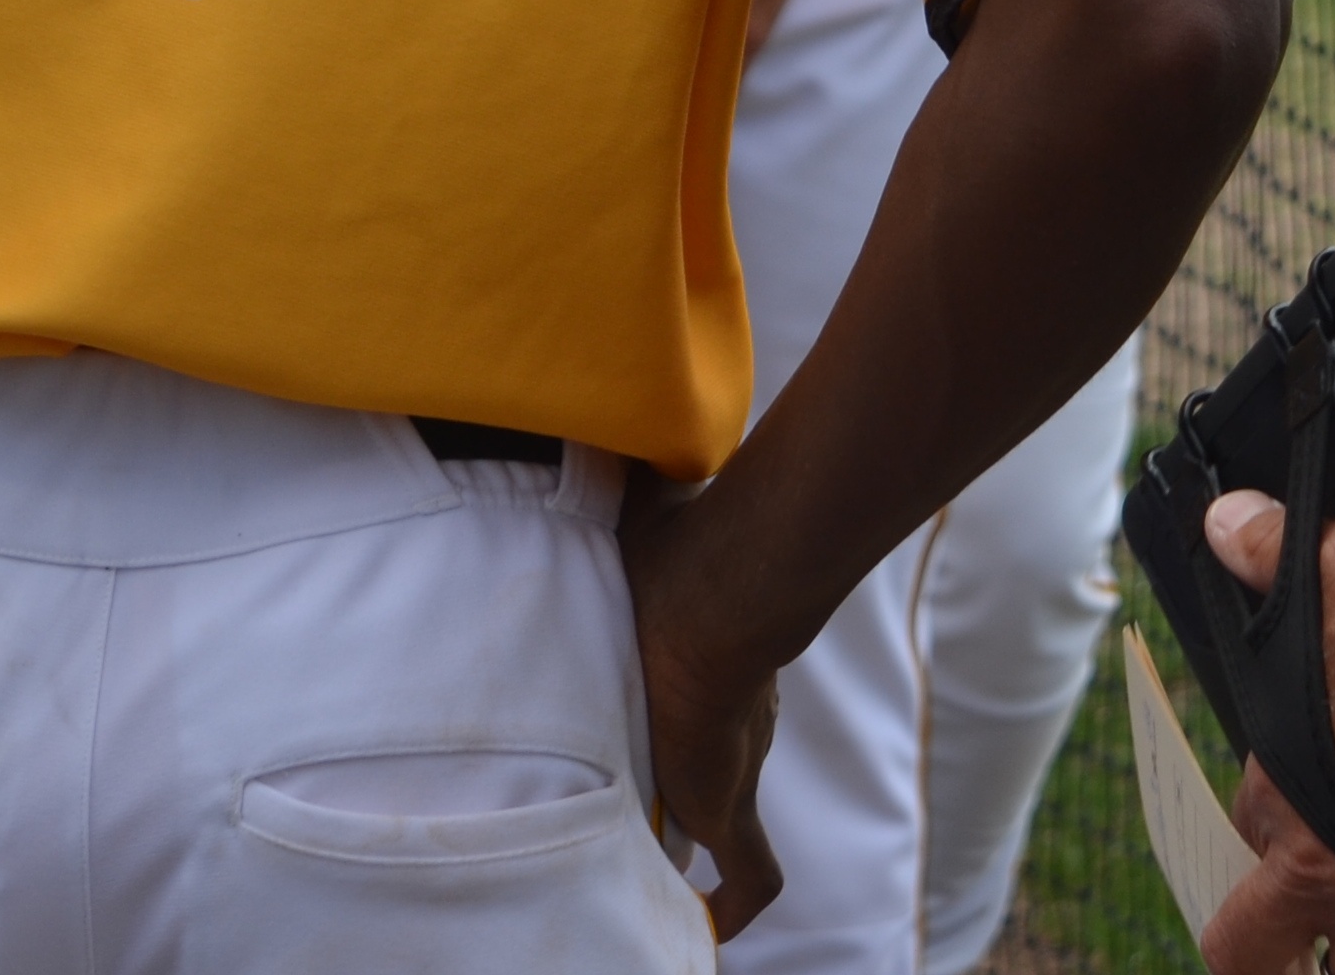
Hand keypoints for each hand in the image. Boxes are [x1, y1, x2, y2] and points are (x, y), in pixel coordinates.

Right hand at [621, 475, 787, 939]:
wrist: (727, 589)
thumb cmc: (677, 550)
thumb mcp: (627, 513)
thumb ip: (613, 470)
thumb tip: (584, 410)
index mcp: (697, 668)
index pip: (691, 709)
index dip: (671, 727)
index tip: (645, 731)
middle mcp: (721, 721)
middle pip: (708, 771)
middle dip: (676, 797)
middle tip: (632, 815)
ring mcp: (731, 764)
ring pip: (726, 827)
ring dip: (694, 853)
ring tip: (645, 875)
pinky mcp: (730, 803)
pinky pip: (750, 879)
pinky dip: (733, 907)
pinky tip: (709, 927)